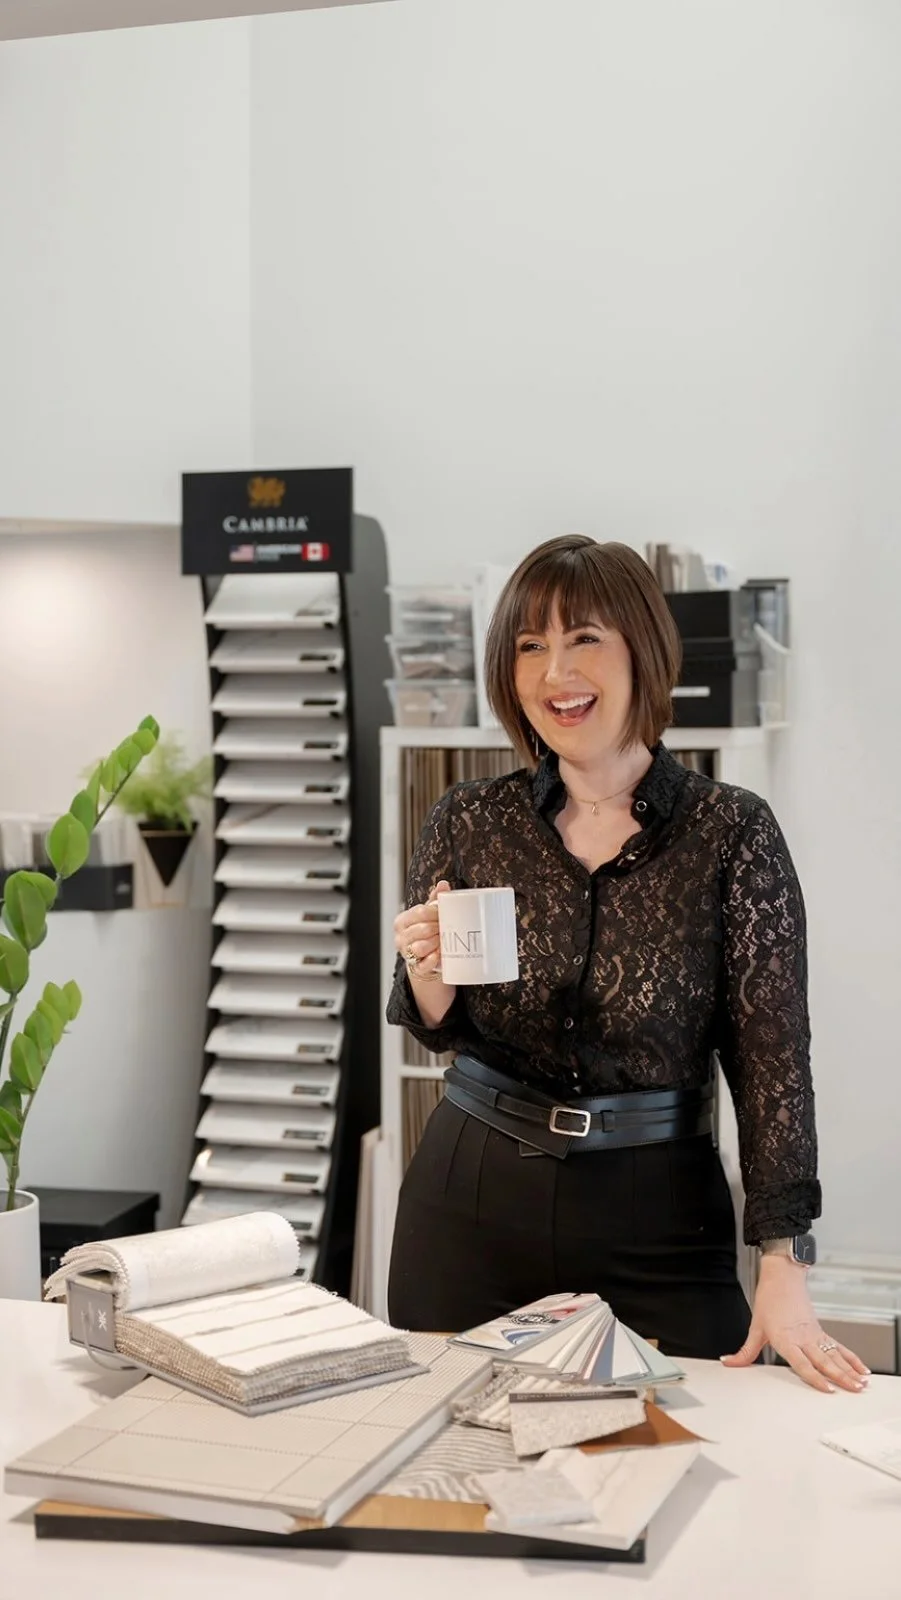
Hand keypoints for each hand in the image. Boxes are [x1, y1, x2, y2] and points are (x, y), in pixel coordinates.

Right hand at [393, 880, 451, 983]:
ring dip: (435, 943)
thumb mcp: (429, 914)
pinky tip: (439, 954)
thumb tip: (443, 884)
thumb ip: (435, 899)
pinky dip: (433, 959)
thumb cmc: (427, 932)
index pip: (419, 912)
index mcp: (402, 921)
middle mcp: (401, 937)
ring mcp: (407, 953)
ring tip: (443, 940)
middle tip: (446, 927)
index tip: (444, 913)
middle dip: (437, 928)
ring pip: (420, 947)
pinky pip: (424, 964)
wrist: (426, 958)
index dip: (435, 912)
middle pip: (422, 929)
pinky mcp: (416, 967)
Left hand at [721, 1255, 869, 1392]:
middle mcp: (803, 1338)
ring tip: (861, 1384)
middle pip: (825, 1361)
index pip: (803, 1363)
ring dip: (849, 1370)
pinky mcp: (820, 1331)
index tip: (828, 1389)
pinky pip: (838, 1347)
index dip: (815, 1378)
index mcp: (786, 1338)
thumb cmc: (769, 1299)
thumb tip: (729, 1363)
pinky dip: (851, 1358)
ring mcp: (814, 1334)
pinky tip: (861, 1368)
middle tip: (854, 1390)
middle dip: (841, 1377)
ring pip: (835, 1355)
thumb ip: (745, 1351)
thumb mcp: (755, 1327)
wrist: (782, 1277)